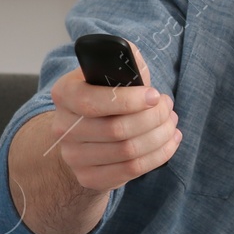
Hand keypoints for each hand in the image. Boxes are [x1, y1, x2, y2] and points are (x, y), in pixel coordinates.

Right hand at [45, 41, 180, 191]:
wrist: (89, 133)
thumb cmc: (107, 96)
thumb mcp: (112, 72)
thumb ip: (124, 60)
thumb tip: (133, 56)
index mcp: (64, 94)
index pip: (92, 102)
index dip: (129, 100)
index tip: (155, 95)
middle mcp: (63, 127)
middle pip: (117, 130)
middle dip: (154, 118)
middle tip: (168, 108)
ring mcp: (73, 156)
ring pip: (129, 152)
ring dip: (160, 136)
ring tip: (171, 123)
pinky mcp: (88, 177)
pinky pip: (131, 171)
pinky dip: (158, 155)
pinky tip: (169, 141)